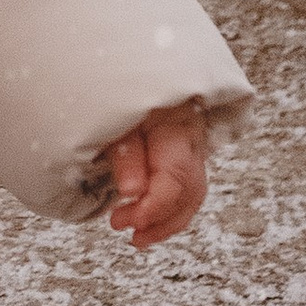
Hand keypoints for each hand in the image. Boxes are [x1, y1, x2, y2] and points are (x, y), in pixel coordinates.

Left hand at [104, 99, 208, 247]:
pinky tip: (147, 222)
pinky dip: (167, 209)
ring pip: (191, 194)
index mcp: (178, 126)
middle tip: (125, 227)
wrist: (125, 69)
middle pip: (190, 190)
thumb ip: (125, 155)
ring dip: (165, 221)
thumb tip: (134, 191)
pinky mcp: (183, 155)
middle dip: (159, 218)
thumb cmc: (116, 91)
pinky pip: (184, 188)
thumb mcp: (113, 120)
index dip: (155, 205)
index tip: (129, 221)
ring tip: (137, 236)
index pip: (176, 177)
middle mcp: (192, 139)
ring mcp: (191, 147)